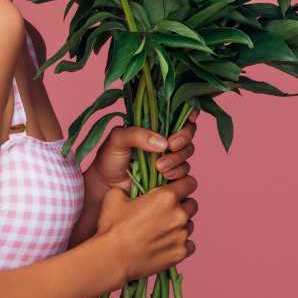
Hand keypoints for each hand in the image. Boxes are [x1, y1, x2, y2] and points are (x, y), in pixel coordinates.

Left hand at [83, 110, 198, 201]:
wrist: (107, 186)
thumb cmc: (109, 158)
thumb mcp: (118, 139)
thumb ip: (137, 134)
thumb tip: (163, 142)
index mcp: (153, 124)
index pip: (177, 112)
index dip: (189, 112)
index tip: (190, 118)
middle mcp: (164, 138)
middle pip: (188, 132)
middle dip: (183, 137)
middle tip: (170, 145)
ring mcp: (169, 156)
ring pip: (187, 152)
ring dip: (177, 158)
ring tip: (159, 166)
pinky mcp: (172, 174)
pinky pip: (185, 172)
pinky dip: (178, 172)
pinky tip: (164, 175)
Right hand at [97, 174, 198, 284]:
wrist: (113, 258)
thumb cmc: (113, 226)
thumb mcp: (115, 196)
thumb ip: (131, 188)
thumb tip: (133, 189)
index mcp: (167, 197)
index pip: (189, 183)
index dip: (182, 184)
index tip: (176, 189)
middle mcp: (179, 215)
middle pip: (192, 205)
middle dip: (181, 206)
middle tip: (164, 212)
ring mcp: (182, 235)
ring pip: (189, 225)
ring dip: (179, 225)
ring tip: (161, 231)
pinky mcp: (181, 253)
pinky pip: (188, 245)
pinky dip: (180, 244)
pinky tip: (164, 244)